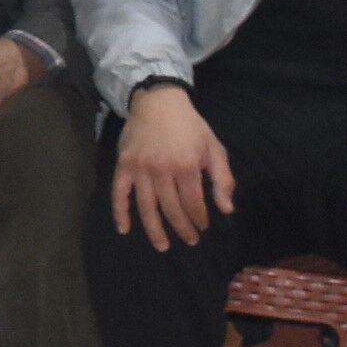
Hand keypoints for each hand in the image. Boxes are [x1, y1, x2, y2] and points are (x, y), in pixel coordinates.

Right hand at [107, 83, 236, 245]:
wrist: (159, 100)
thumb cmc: (190, 125)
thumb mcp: (213, 147)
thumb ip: (222, 179)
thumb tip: (226, 209)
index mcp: (186, 166)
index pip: (193, 203)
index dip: (199, 219)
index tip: (203, 227)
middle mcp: (162, 170)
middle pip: (171, 209)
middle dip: (182, 228)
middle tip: (190, 240)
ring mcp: (140, 169)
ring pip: (147, 207)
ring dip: (155, 230)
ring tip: (163, 246)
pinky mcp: (124, 165)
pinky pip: (119, 193)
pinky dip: (120, 212)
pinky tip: (124, 229)